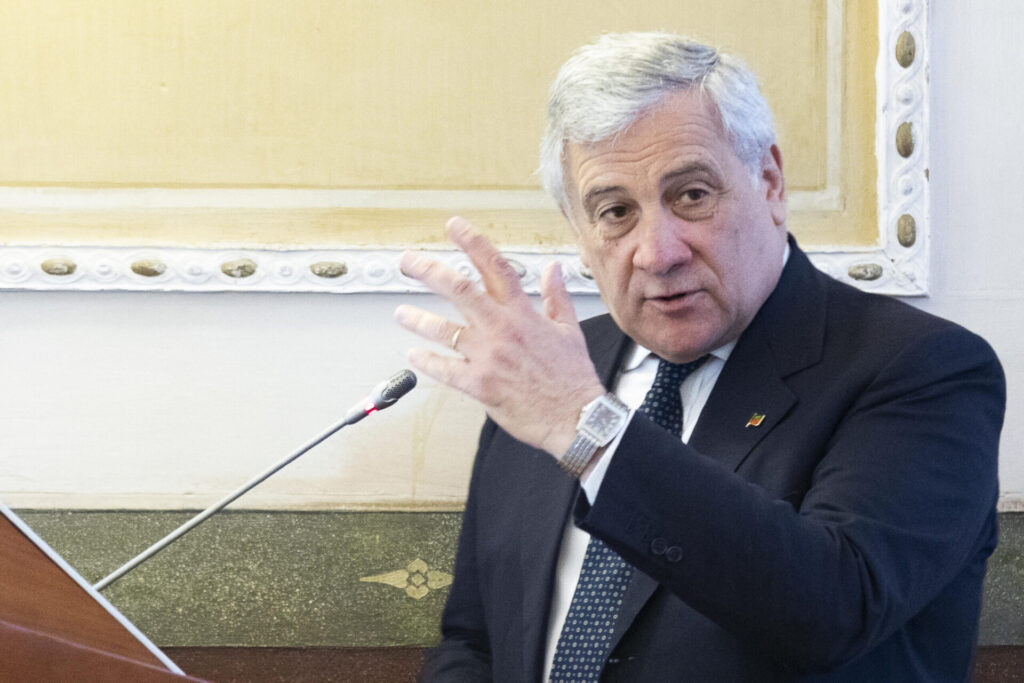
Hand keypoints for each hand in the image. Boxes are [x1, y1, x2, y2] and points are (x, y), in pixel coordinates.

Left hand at [395, 216, 605, 456]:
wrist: (575, 418)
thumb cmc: (573, 378)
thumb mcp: (569, 330)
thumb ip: (556, 296)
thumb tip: (553, 269)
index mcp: (523, 314)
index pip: (495, 267)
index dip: (473, 243)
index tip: (454, 227)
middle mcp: (502, 330)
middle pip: (459, 289)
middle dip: (429, 271)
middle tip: (408, 262)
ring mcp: (488, 357)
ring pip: (444, 330)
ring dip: (418, 319)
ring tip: (402, 313)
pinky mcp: (479, 385)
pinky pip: (444, 370)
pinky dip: (426, 361)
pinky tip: (414, 354)